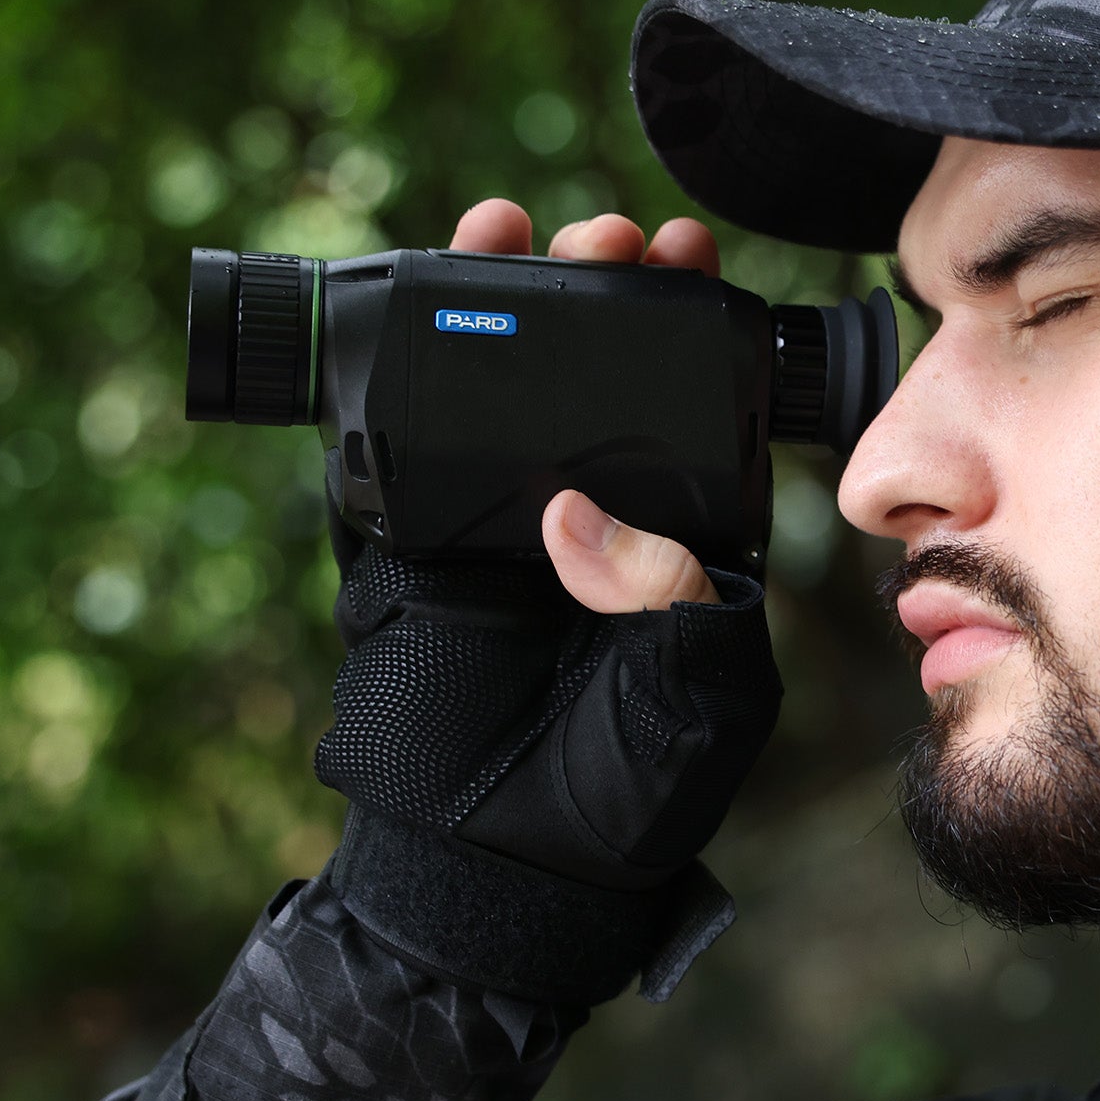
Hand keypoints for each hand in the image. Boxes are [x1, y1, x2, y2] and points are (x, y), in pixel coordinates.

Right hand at [316, 199, 779, 1004]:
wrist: (504, 869)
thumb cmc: (625, 790)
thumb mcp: (700, 691)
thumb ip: (675, 598)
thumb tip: (574, 510)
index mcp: (682, 540)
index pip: (693, 413)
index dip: (694, 336)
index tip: (696, 262)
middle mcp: (594, 517)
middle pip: (596, 382)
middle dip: (600, 296)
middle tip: (607, 239)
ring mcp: (499, 524)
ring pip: (499, 396)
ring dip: (503, 308)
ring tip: (514, 231)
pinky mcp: (416, 546)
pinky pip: (401, 452)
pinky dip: (399, 381)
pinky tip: (421, 301)